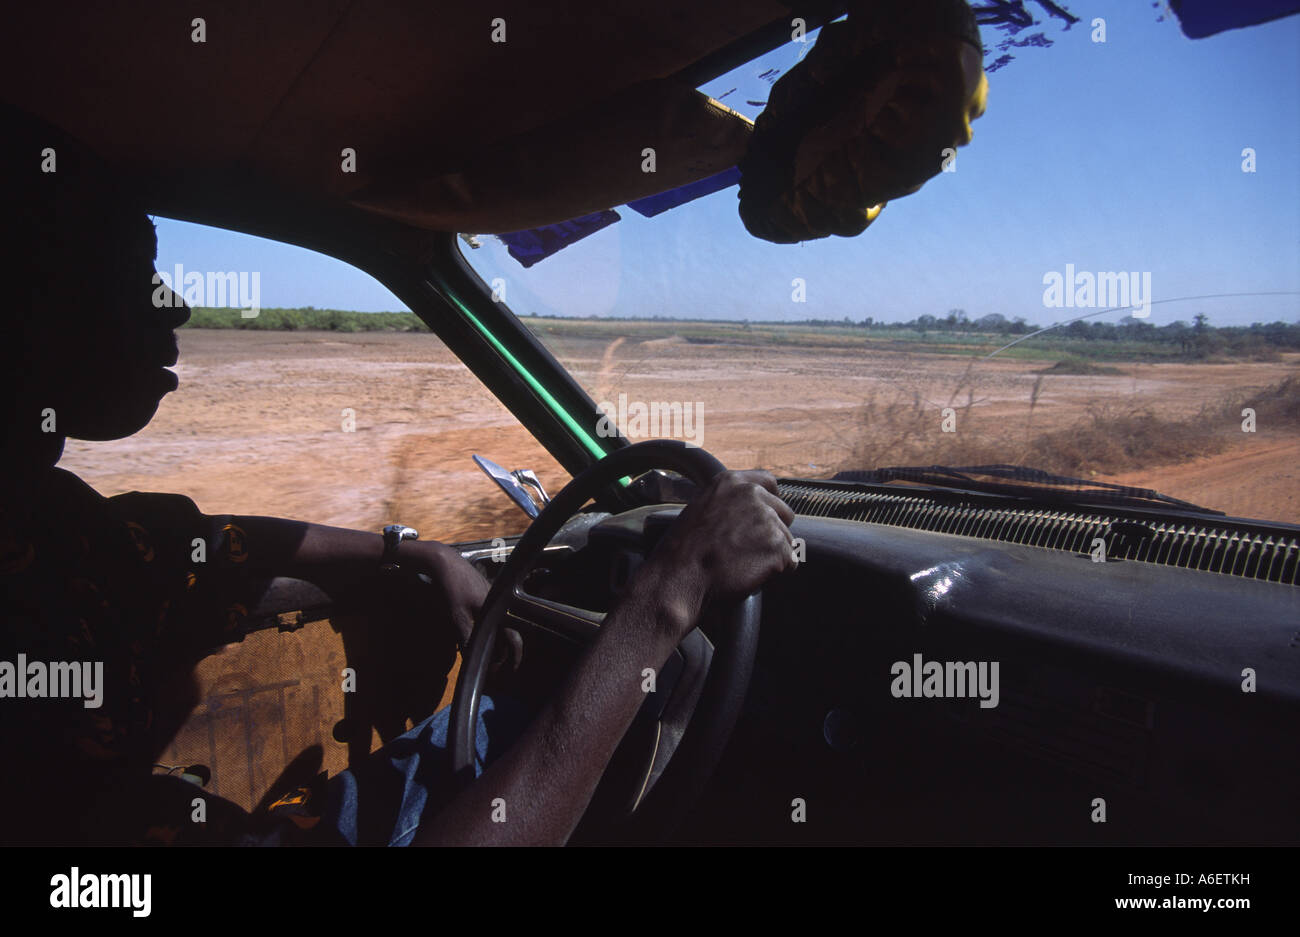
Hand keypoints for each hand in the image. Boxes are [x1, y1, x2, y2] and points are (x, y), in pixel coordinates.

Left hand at [400, 540, 522, 671]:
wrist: (448, 564)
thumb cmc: (454, 588)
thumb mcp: (458, 616)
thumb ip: (467, 638)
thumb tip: (472, 660)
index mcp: (498, 612)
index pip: (513, 640)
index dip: (513, 658)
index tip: (509, 671)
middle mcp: (501, 607)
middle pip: (509, 637)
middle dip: (503, 654)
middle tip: (492, 669)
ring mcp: (496, 602)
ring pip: (501, 629)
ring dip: (495, 644)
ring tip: (484, 656)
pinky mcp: (488, 598)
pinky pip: (494, 620)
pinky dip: (489, 632)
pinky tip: (476, 638)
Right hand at [640, 470, 796, 638]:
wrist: (679, 578)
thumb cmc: (684, 551)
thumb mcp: (702, 509)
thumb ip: (729, 502)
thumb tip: (751, 510)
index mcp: (732, 482)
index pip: (769, 482)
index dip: (770, 503)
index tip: (763, 519)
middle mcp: (752, 494)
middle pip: (784, 513)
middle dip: (772, 533)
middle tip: (746, 550)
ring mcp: (767, 519)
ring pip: (787, 540)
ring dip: (771, 555)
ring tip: (741, 563)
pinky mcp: (777, 546)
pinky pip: (790, 562)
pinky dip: (775, 573)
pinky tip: (749, 573)